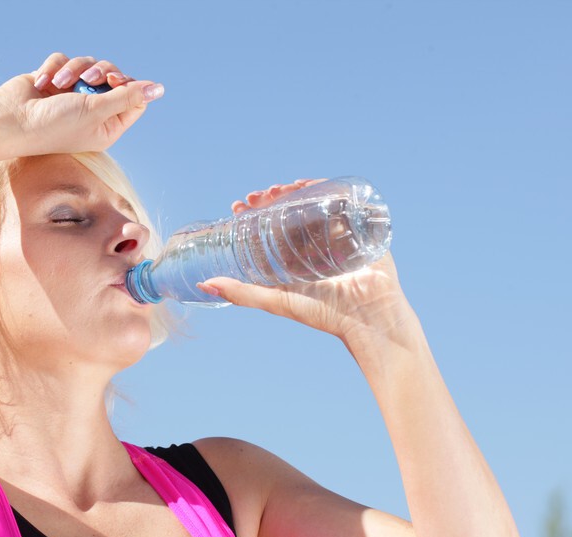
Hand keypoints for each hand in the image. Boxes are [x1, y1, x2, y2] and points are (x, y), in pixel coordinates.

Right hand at [0, 52, 164, 157]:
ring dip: (74, 69)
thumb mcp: (96, 110)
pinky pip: (65, 61)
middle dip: (100, 72)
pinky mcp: (55, 82)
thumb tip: (159, 88)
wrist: (10, 120)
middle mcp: (93, 112)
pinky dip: (54, 68)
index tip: (114, 80)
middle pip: (114, 78)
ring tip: (60, 82)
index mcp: (107, 127)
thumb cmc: (53, 124)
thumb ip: (127, 97)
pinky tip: (42, 82)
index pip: (134, 101)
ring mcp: (73, 97)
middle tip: (89, 78)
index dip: (128, 85)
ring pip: (88, 65)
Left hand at [199, 180, 414, 342]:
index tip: (239, 205)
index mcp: (296, 259)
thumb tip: (203, 284)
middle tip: (257, 195)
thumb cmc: (324, 314)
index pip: (270, 227)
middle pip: (290, 210)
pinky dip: (327, 187)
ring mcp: (338, 234)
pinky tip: (311, 183)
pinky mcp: (361, 228)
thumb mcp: (276, 301)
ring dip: (296, 189)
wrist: (369, 318)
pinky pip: (343, 201)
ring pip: (313, 202)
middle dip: (272, 197)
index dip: (254, 213)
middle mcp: (316, 244)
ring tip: (281, 187)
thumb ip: (241, 294)